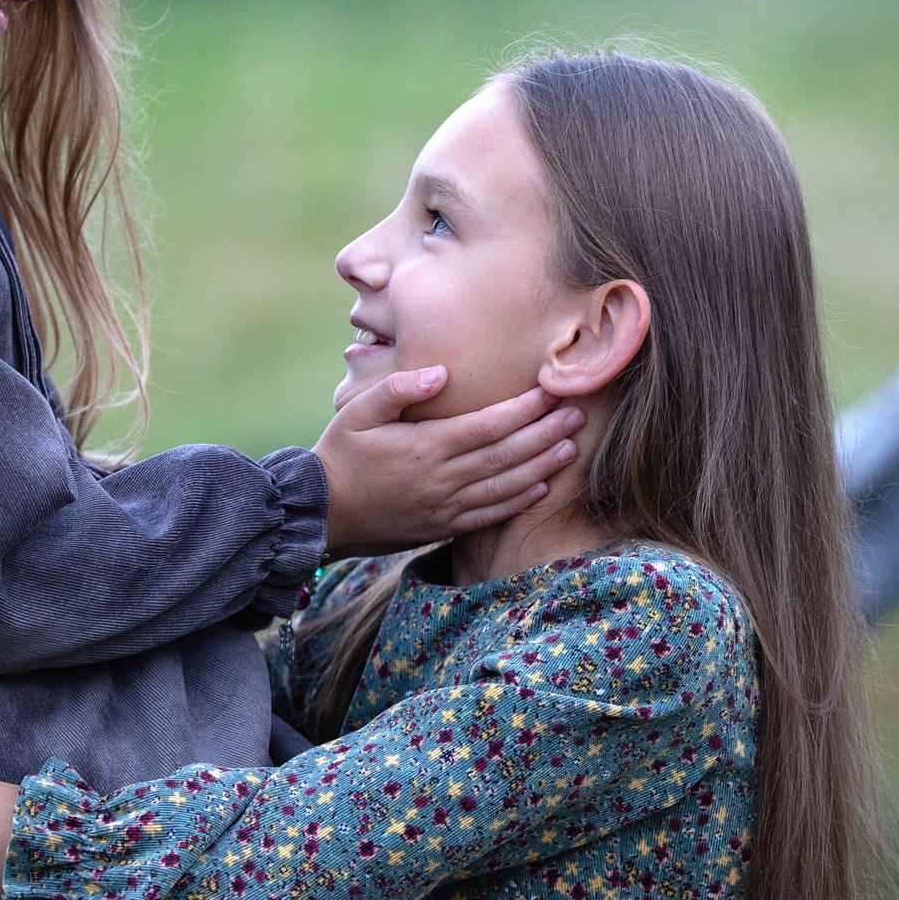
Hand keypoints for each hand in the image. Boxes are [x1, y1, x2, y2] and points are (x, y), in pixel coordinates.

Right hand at [313, 371, 582, 558]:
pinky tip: (540, 488)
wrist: (320, 513)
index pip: (488, 425)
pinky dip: (517, 501)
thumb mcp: (357, 412)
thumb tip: (441, 373)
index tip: (552, 392)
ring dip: (541, 467)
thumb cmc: (339, 454)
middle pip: (506, 454)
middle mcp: (442, 479)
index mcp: (426, 447)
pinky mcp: (442, 526)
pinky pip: (489, 515)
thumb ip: (398, 389)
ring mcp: (445, 507)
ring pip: (505, 486)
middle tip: (578, 415)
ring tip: (571, 448)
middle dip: (545, 434)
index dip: (524, 410)